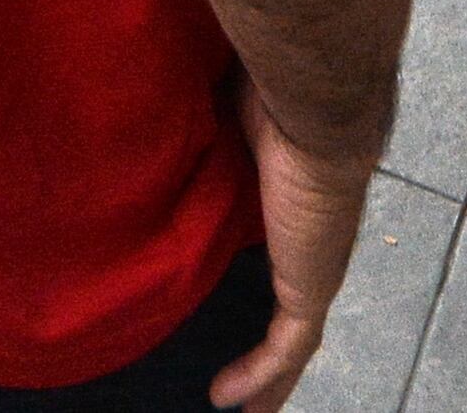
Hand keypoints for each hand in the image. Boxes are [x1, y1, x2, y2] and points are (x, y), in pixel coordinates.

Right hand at [209, 73, 369, 408]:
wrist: (312, 102)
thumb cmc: (267, 86)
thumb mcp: (220, 109)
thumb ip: (197, 119)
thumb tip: (152, 92)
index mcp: (291, 199)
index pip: (273, 248)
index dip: (253, 273)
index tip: (225, 290)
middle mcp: (308, 237)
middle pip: (290, 302)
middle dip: (270, 342)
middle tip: (235, 372)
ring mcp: (314, 266)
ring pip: (293, 336)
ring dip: (271, 374)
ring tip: (245, 407)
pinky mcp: (310, 286)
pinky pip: (286, 346)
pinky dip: (262, 375)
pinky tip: (227, 399)